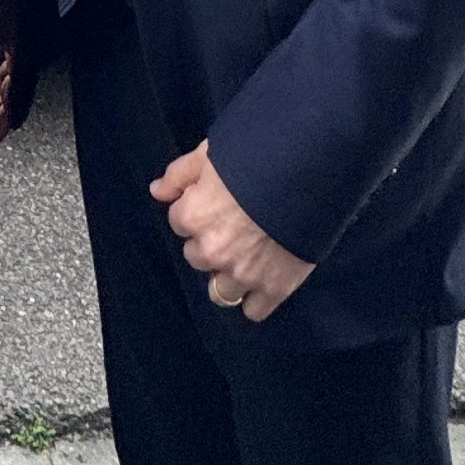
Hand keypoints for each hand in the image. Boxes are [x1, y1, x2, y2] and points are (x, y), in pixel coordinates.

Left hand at [151, 140, 313, 323]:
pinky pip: (253, 311)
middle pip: (197, 257)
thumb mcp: (210, 154)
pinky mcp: (274, 289)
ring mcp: (243, 274)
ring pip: (220, 292)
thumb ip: (179, 174)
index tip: (214, 204)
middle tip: (233, 227)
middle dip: (210, 244)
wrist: (308, 173)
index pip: (179, 223)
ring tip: (246, 257)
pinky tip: (263, 281)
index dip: (196, 211)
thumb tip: (156, 191)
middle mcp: (212, 251)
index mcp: (193, 217)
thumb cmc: (255, 156)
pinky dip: (255, 300)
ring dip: (228, 276)